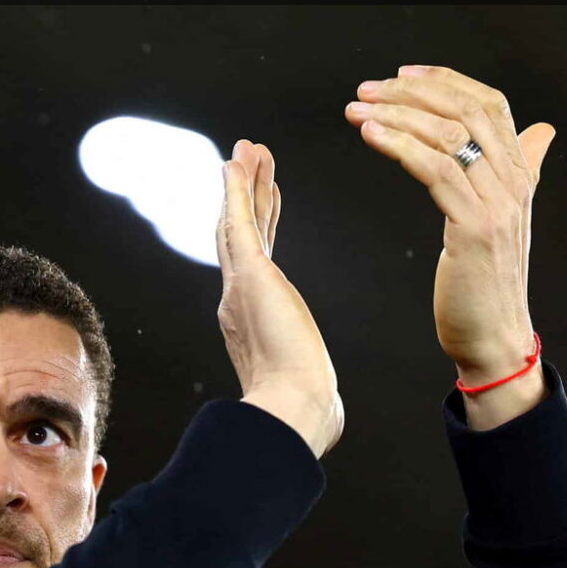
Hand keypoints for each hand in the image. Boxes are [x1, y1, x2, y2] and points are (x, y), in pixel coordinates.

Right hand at [216, 139, 343, 458]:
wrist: (294, 411)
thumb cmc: (304, 408)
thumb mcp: (306, 388)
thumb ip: (310, 389)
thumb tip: (330, 418)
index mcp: (249, 319)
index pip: (253, 258)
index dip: (257, 222)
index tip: (265, 193)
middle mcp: (236, 300)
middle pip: (238, 234)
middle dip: (244, 195)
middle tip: (247, 158)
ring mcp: (239, 286)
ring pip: (236, 222)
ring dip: (241, 184)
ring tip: (245, 149)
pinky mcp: (249, 277)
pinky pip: (239, 223)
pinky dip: (236, 192)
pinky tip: (236, 163)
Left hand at [343, 65, 555, 380]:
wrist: (494, 338)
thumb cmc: (486, 283)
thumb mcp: (504, 219)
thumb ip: (521, 170)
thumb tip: (540, 132)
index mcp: (520, 174)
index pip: (490, 104)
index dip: (447, 81)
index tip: (402, 75)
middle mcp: (515, 182)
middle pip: (466, 111)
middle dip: (412, 93)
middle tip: (367, 89)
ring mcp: (498, 204)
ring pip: (447, 136)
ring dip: (396, 115)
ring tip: (357, 111)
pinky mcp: (474, 228)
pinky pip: (435, 170)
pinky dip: (400, 146)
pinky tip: (371, 136)